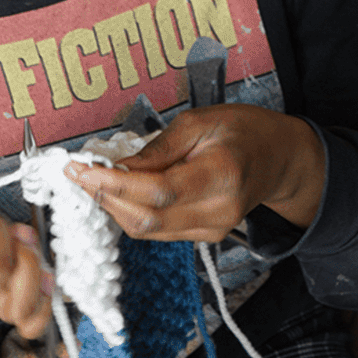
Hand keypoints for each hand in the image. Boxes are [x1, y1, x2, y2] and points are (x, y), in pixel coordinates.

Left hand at [66, 104, 324, 241]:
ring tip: (93, 180)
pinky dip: (131, 213)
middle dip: (104, 198)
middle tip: (78, 173)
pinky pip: (157, 231)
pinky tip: (119, 192)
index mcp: (222, 174)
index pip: (157, 191)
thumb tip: (117, 166)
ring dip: (113, 207)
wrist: (280, 159)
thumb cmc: (245, 131)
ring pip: (147, 230)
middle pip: (147, 219)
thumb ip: (158, 147)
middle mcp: (219, 210)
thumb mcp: (201, 121)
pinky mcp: (205, 236)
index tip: (80, 169)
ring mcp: (213, 229)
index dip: (112, 184)